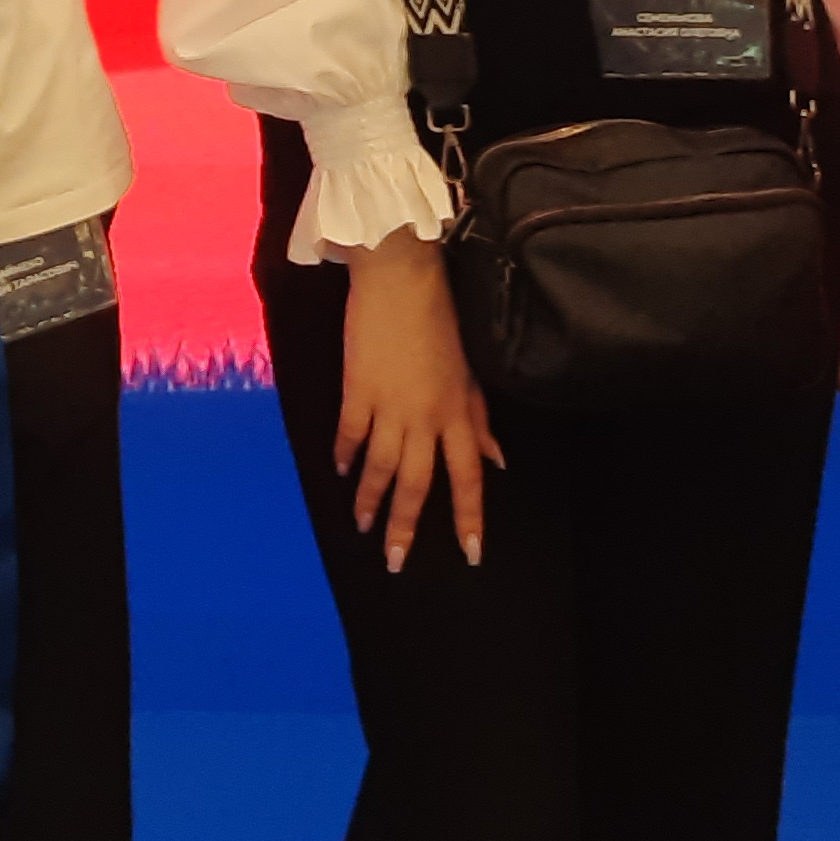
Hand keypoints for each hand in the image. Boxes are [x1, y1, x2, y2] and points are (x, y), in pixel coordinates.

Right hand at [331, 231, 500, 574]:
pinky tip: (342, 471)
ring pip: (381, 468)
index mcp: (457, 413)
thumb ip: (479, 421)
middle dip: (407, 527)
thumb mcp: (469, 373)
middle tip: (396, 562)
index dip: (469, 519)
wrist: (400, 278)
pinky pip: (351, 435)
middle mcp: (426, 417)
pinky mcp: (357, 389)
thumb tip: (497, 461)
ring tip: (364, 526)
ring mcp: (389, 405)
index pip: (468, 478)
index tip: (470, 554)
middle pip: (417, 484)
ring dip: (371, 501)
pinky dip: (346, 456)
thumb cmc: (439, 320)